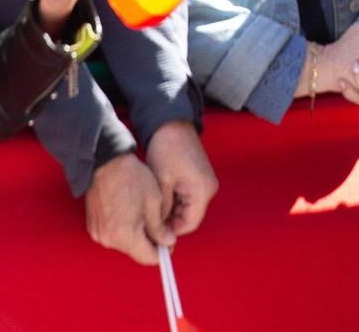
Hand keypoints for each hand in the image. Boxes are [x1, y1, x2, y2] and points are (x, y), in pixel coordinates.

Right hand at [84, 152, 164, 265]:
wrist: (105, 162)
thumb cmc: (131, 178)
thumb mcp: (154, 202)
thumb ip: (160, 228)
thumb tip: (168, 242)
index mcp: (125, 235)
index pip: (148, 258)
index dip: (162, 253)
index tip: (169, 243)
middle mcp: (109, 239)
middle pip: (135, 252)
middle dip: (150, 243)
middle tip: (160, 227)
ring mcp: (99, 234)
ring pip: (124, 244)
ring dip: (136, 236)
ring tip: (144, 216)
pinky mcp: (93, 226)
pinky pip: (113, 235)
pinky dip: (123, 230)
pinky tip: (129, 213)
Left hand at [146, 121, 217, 245]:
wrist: (173, 125)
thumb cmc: (167, 150)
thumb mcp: (161, 183)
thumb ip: (162, 208)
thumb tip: (158, 229)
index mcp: (202, 191)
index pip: (189, 225)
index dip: (170, 231)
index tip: (152, 231)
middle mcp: (209, 189)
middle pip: (189, 217)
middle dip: (170, 221)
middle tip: (150, 220)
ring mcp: (206, 183)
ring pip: (188, 208)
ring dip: (171, 210)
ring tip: (153, 207)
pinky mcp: (200, 178)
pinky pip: (188, 198)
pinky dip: (175, 201)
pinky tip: (161, 196)